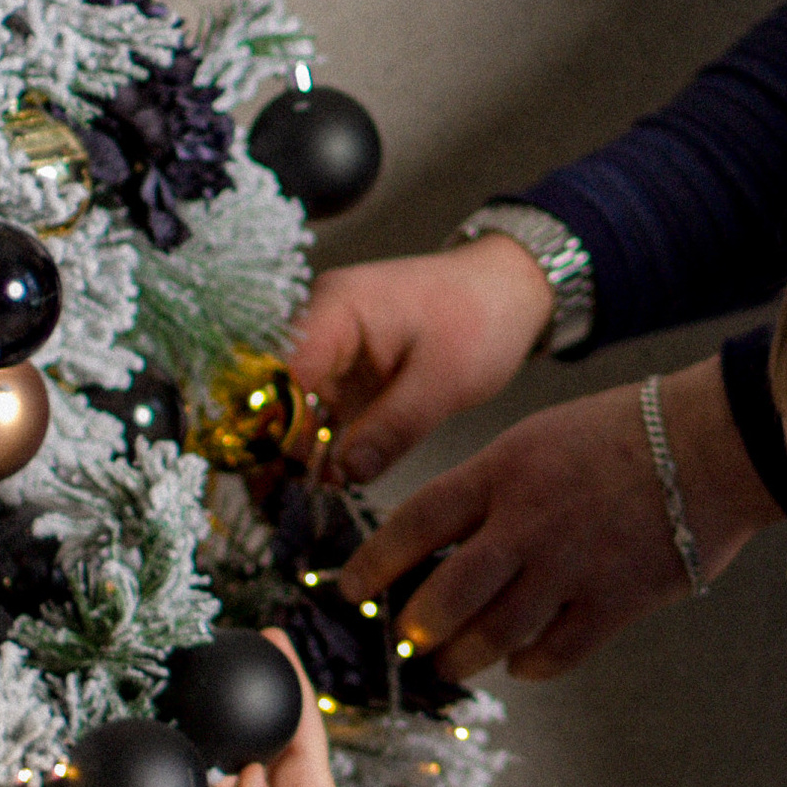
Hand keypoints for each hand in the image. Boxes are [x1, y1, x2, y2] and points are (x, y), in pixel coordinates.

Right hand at [288, 235, 554, 488]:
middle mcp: (321, 324)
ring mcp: (331, 348)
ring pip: (294, 405)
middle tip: (295, 494)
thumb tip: (348, 471)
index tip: (293, 470)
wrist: (509, 291)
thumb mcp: (445, 379)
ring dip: (301, 448)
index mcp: (336, 308)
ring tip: (311, 495)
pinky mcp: (345, 370)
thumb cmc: (482, 316)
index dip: (281, 421)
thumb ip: (394, 426)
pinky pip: (320, 410)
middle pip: (277, 389)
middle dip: (283, 442)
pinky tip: (333, 479)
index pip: (281, 369)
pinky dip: (324, 442)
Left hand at [341, 359, 781, 684]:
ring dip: (464, 658)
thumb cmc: (631, 430)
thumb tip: (453, 535)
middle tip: (408, 639)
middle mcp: (527, 523)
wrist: (715, 441)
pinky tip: (522, 663)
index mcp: (503, 471)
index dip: (374, 563)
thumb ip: (496, 484)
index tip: (351, 588)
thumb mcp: (543, 436)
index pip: (416, 523)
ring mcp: (570, 567)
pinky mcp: (615, 602)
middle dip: (417, 629)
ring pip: (494, 635)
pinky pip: (554, 652)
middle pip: (445, 596)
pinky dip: (529, 665)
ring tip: (451, 664)